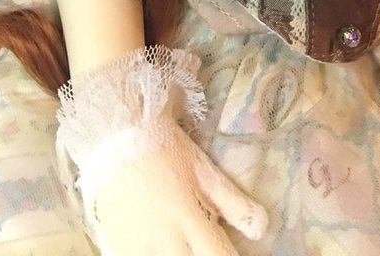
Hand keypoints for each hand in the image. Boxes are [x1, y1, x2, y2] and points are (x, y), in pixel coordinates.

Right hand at [56, 46, 266, 254]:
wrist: (116, 136)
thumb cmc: (166, 149)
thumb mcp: (205, 171)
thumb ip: (234, 203)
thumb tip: (262, 228)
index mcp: (190, 222)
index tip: (248, 255)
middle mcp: (165, 243)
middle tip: (211, 247)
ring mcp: (139, 249)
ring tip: (189, 245)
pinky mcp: (119, 248)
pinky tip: (167, 246)